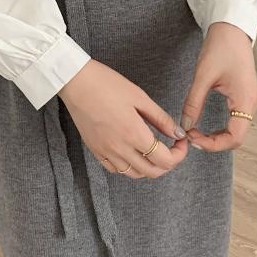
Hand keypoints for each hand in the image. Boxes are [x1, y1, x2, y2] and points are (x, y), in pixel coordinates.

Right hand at [58, 58, 188, 178]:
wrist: (76, 82)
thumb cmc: (106, 84)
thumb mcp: (139, 96)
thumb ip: (160, 118)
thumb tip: (177, 133)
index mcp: (134, 133)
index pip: (165, 160)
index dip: (179, 154)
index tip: (180, 141)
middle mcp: (120, 148)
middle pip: (152, 172)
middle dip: (168, 163)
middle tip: (171, 148)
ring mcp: (106, 151)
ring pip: (134, 174)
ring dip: (149, 167)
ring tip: (152, 150)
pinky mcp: (95, 150)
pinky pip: (115, 169)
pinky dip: (128, 166)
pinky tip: (131, 152)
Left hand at [181, 21, 256, 150]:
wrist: (232, 28)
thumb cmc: (220, 47)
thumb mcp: (203, 75)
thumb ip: (194, 102)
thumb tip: (185, 125)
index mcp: (245, 100)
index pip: (235, 137)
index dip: (213, 144)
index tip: (192, 138)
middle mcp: (251, 103)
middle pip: (237, 137)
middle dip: (213, 142)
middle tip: (190, 136)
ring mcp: (249, 100)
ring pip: (236, 130)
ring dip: (217, 136)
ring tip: (195, 130)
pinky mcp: (244, 95)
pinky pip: (236, 120)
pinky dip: (221, 127)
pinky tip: (204, 123)